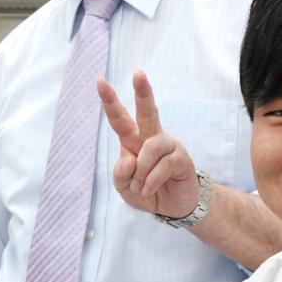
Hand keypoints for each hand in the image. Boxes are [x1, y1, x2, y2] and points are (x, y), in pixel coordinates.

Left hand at [96, 71, 200, 219]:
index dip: (110, 101)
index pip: (120, 118)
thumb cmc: (147, 192)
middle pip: (147, 112)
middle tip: (139, 74)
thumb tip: (128, 159)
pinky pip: (162, 165)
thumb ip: (120, 175)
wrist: (174, 206)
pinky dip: (151, 182)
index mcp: (133, 141)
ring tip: (140, 187)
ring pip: (151, 146)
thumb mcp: (124, 188)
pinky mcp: (181, 158)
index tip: (100, 81)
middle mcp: (151, 138)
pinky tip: (149, 190)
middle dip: (143, 92)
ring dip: (141, 172)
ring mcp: (168, 146)